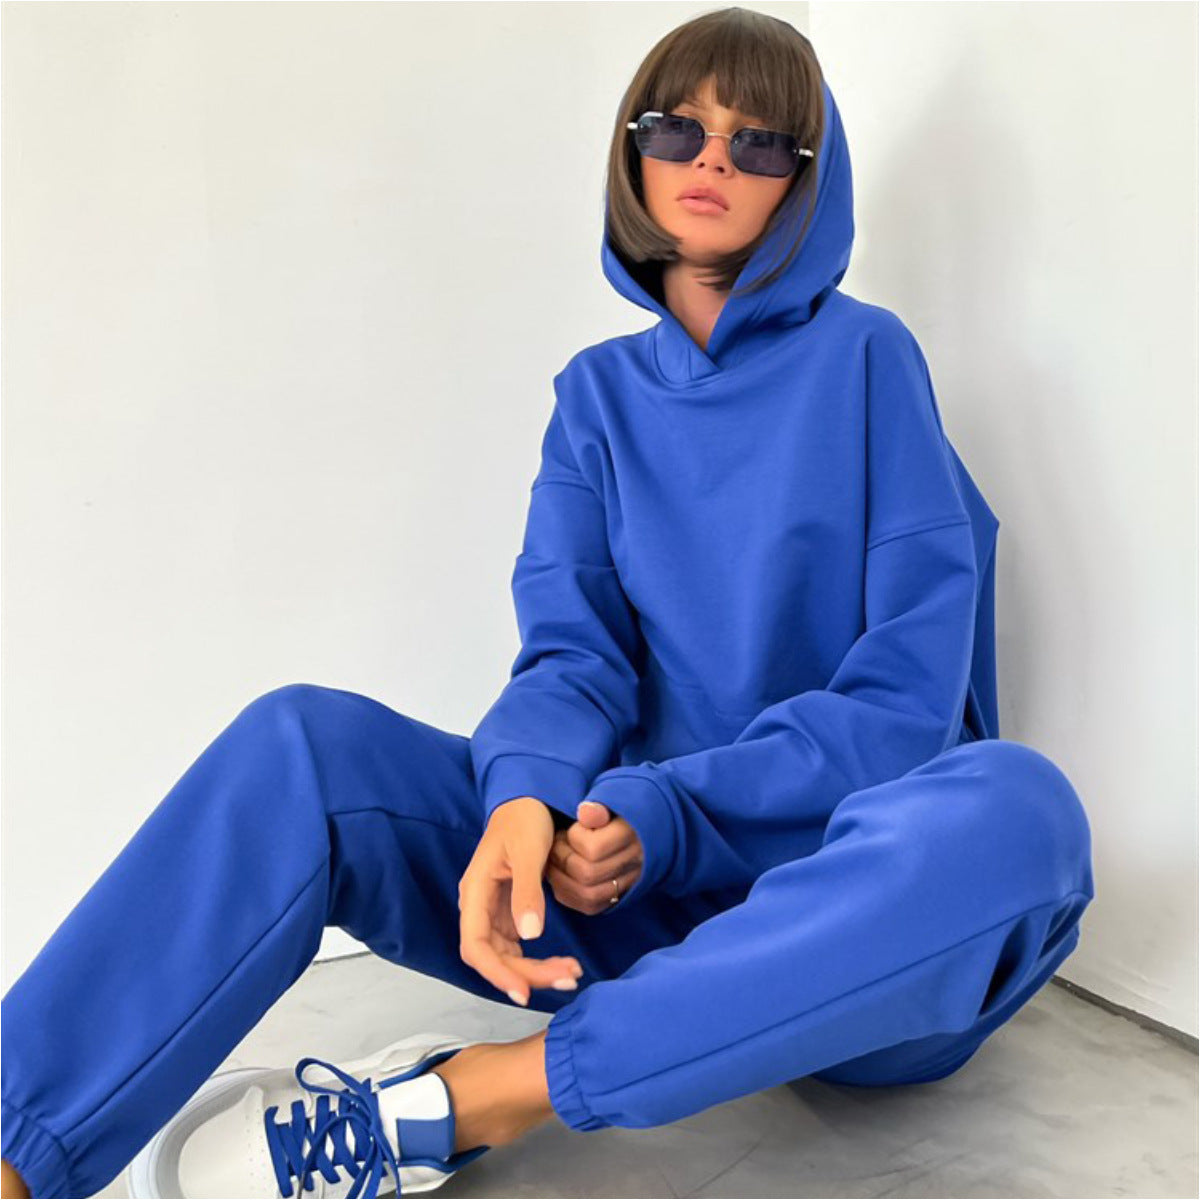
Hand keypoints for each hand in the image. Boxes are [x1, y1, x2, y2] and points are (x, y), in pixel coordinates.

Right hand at [458, 796, 583, 1005]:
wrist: (529, 801)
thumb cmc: (524, 819)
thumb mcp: (529, 851)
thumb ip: (528, 892)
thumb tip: (530, 936)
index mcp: (475, 891)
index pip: (475, 946)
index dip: (496, 973)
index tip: (524, 992)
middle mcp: (479, 907)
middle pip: (494, 957)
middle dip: (528, 974)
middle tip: (568, 979)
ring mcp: (493, 912)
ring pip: (507, 956)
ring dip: (536, 971)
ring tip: (572, 974)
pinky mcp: (508, 913)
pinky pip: (518, 947)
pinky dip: (538, 960)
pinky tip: (562, 964)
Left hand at [545, 799, 644, 914]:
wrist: (638, 824)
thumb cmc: (617, 809)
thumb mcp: (610, 799)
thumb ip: (598, 807)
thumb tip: (585, 812)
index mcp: (633, 834)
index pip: (593, 848)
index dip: (573, 837)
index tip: (569, 827)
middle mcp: (635, 863)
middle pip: (588, 874)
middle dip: (562, 859)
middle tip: (554, 843)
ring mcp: (628, 882)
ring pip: (588, 896)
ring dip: (561, 879)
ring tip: (553, 860)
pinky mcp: (618, 896)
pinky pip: (589, 906)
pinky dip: (567, 894)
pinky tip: (560, 876)